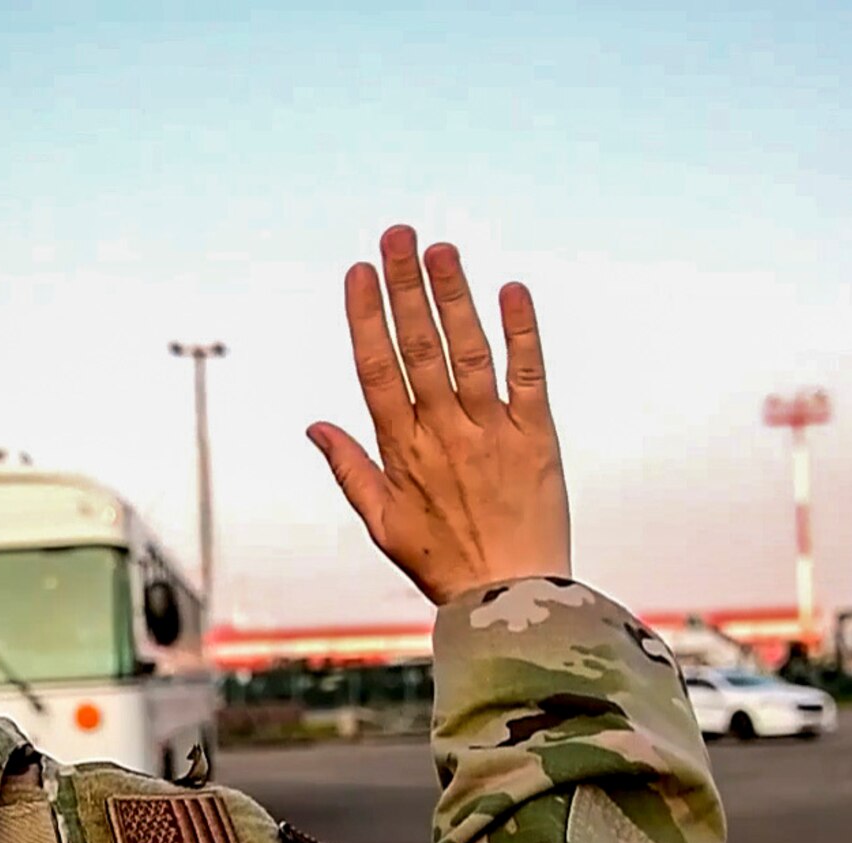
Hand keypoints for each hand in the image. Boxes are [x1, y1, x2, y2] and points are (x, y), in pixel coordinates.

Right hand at [308, 226, 571, 605]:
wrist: (512, 598)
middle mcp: (444, 435)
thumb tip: (315, 426)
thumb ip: (349, 471)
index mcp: (402, 453)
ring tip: (441, 249)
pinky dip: (521, 332)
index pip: (376, 371)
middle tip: (396, 235)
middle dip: (405, 288)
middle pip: (418, 349)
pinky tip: (511, 290)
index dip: (366, 318)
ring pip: (468, 352)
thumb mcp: (383, 524)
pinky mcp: (537, 438)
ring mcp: (491, 433)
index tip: (358, 272)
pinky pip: (528, 376)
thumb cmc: (443, 564)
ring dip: (454, 297)